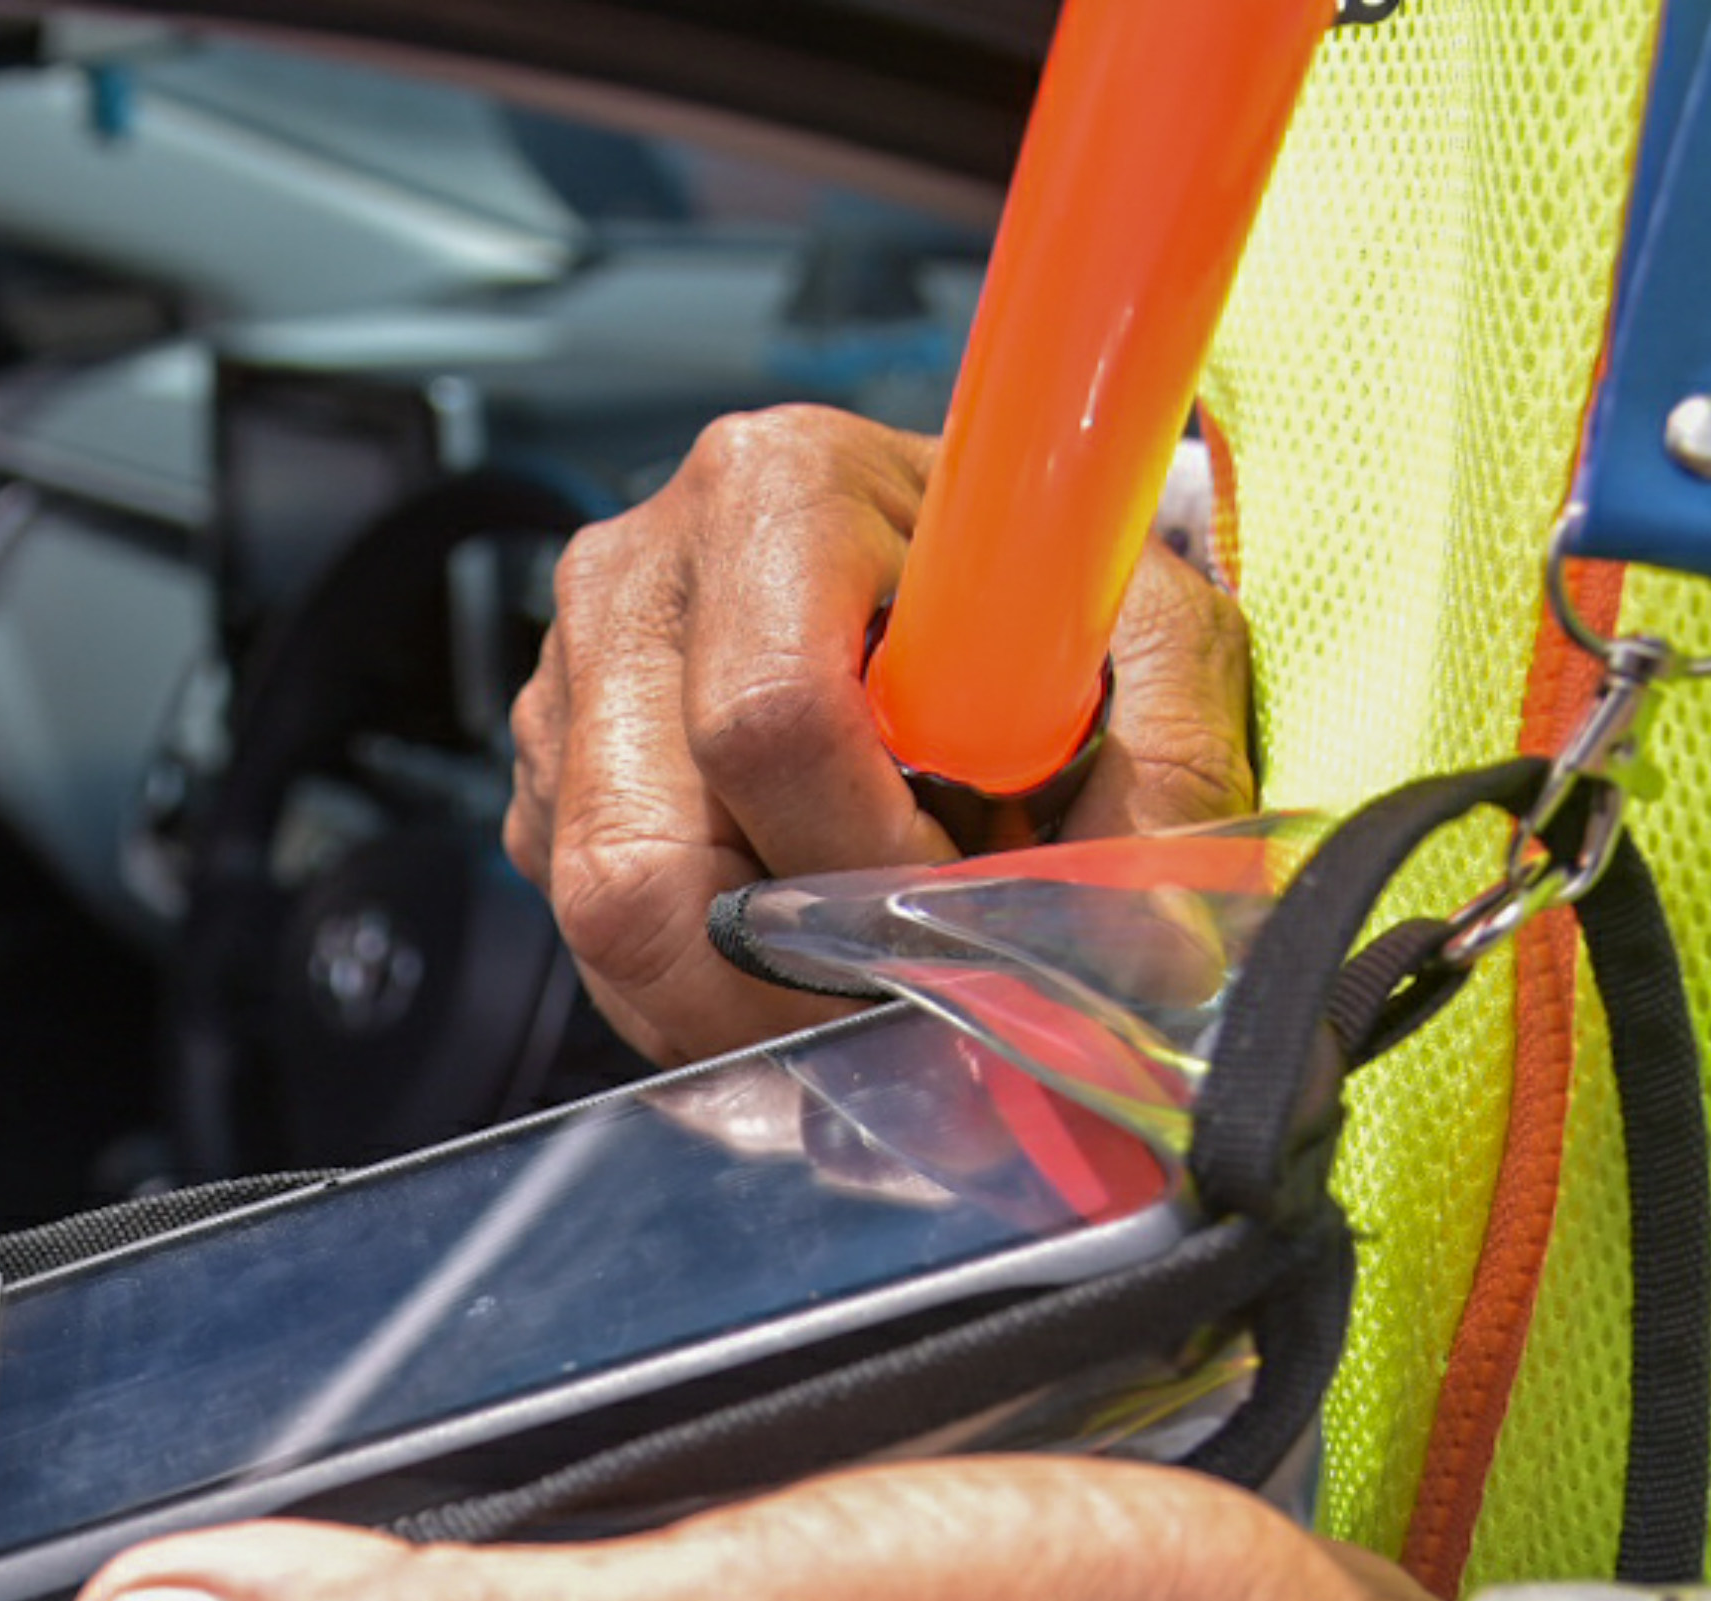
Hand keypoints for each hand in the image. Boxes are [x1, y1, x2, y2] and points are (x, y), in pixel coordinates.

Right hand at [511, 405, 1256, 1065]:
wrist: (955, 566)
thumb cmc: (1036, 596)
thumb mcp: (1148, 641)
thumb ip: (1165, 769)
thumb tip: (1148, 955)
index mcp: (776, 490)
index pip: (772, 719)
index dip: (867, 859)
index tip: (955, 896)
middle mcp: (636, 572)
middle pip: (641, 857)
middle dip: (779, 977)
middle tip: (892, 1000)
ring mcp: (567, 676)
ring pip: (601, 915)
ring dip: (732, 1000)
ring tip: (850, 985)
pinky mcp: (546, 769)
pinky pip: (585, 931)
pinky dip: (690, 988)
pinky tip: (787, 951)